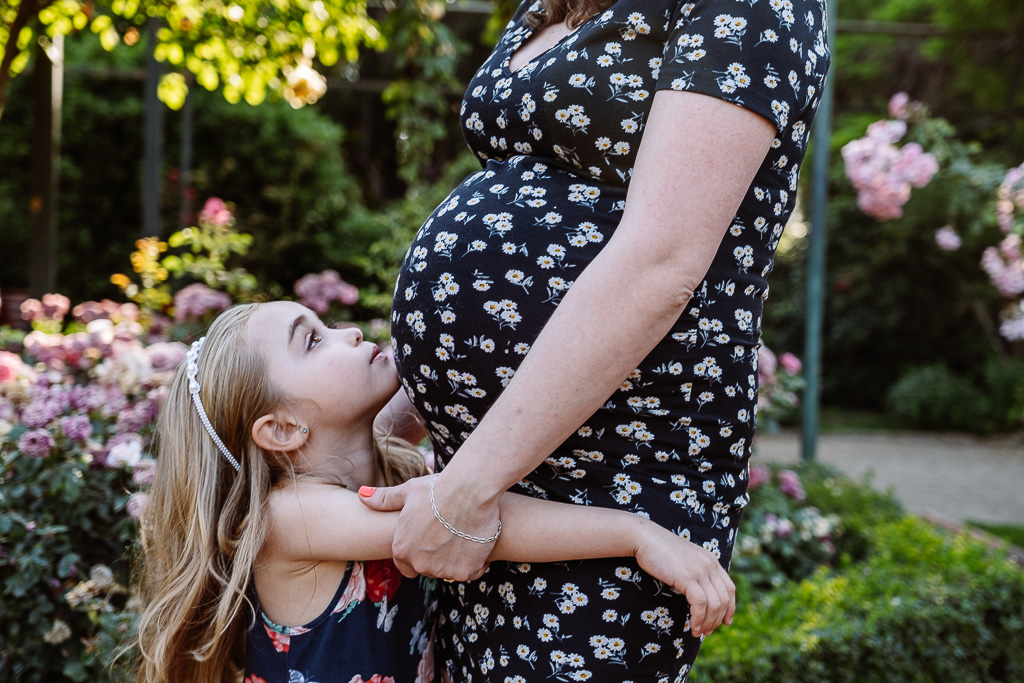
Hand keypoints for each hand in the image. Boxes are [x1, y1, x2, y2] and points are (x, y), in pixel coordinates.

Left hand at [359, 473, 500, 579]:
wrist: (470, 490)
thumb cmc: (436, 488)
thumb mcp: (407, 492)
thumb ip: (383, 499)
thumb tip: (361, 494)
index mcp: (402, 550)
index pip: (405, 563)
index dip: (417, 550)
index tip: (428, 537)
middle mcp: (420, 565)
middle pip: (427, 567)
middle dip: (434, 556)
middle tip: (447, 533)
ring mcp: (443, 570)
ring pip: (447, 570)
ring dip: (453, 558)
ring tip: (461, 533)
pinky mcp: (466, 571)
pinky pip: (469, 572)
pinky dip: (473, 561)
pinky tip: (474, 540)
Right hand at [633, 523, 735, 638]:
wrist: (645, 538)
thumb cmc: (659, 550)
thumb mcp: (685, 560)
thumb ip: (695, 572)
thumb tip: (698, 593)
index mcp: (711, 561)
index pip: (729, 588)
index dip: (730, 608)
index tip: (725, 622)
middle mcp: (709, 565)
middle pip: (724, 599)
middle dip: (718, 620)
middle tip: (707, 631)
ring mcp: (700, 570)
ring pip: (714, 604)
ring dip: (708, 623)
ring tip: (698, 632)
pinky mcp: (687, 577)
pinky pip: (700, 603)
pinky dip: (699, 618)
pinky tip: (693, 626)